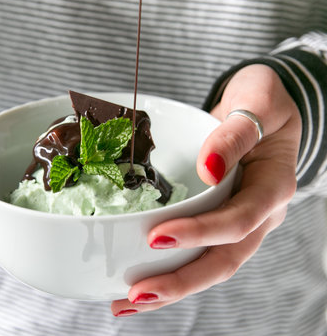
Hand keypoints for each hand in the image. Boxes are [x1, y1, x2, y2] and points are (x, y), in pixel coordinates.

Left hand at [111, 64, 301, 315]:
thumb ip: (236, 134)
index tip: (157, 236)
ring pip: (210, 263)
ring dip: (172, 286)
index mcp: (272, 186)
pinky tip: (141, 280)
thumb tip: (209, 170)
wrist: (259, 107)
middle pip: (224, 259)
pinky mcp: (218, 216)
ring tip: (129, 301)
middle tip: (137, 292)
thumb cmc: (262, 100)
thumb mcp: (258, 100)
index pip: (239, 220)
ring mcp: (239, 219)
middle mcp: (259, 212)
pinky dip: (172, 267)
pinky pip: (199, 248)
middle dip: (181, 280)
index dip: (201, 233)